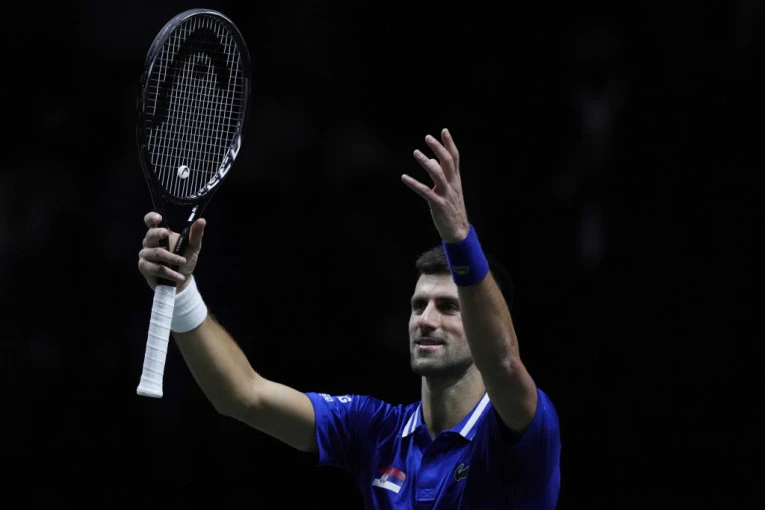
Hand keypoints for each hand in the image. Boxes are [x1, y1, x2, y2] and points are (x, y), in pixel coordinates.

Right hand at [137, 211, 205, 291]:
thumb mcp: (193, 247)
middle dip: (158, 233)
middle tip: (166, 233)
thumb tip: (202, 220)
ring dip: (172, 258)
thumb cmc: (185, 261)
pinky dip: (170, 273)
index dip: (151, 218)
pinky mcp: (144, 267)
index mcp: (160, 234)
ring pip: (156, 253)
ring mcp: (145, 255)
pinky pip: (156, 268)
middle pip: (150, 234)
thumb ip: (196, 235)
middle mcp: (150, 242)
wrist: (182, 280)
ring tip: (183, 262)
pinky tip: (179, 277)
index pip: (150, 222)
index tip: (158, 217)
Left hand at [401, 128, 469, 242]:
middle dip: (438, 148)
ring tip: (416, 152)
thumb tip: (433, 160)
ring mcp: (446, 194)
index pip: (454, 158)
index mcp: (456, 180)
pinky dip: (414, 183)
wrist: (458, 230)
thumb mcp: (450, 190)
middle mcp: (452, 184)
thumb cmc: (452, 209)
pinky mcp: (438, 204)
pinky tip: (404, 177)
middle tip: (428, 137)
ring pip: (437, 173)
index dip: (450, 144)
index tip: (444, 130)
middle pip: (448, 162)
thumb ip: (443, 175)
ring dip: (426, 162)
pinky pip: (425, 191)